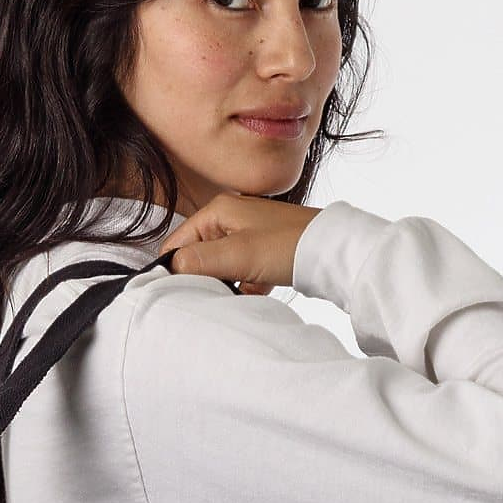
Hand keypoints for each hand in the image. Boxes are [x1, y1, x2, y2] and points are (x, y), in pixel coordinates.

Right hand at [156, 193, 322, 296]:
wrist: (333, 250)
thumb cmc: (289, 245)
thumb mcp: (238, 255)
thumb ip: (198, 261)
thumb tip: (169, 267)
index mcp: (218, 211)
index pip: (178, 242)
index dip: (175, 268)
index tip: (179, 291)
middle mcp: (230, 217)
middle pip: (199, 255)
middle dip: (205, 277)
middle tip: (215, 292)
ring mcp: (247, 234)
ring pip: (221, 266)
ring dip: (228, 282)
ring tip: (240, 288)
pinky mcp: (263, 250)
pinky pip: (242, 272)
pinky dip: (247, 284)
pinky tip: (257, 289)